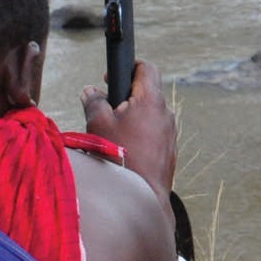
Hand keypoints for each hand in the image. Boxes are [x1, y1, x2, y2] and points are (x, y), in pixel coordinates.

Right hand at [82, 59, 176, 203]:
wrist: (140, 194)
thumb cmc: (118, 155)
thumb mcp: (98, 123)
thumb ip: (93, 101)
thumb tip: (90, 91)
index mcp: (150, 101)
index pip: (147, 69)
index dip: (130, 66)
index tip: (113, 75)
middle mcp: (165, 113)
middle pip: (146, 93)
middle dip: (125, 96)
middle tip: (105, 108)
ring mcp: (170, 132)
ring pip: (149, 115)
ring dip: (131, 117)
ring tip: (111, 133)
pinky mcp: (169, 149)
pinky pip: (153, 133)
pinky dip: (138, 133)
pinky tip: (123, 148)